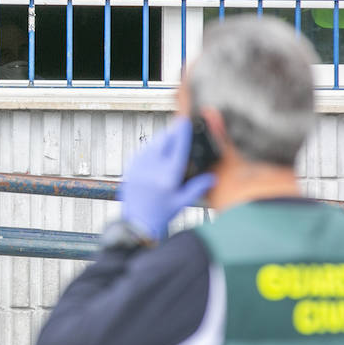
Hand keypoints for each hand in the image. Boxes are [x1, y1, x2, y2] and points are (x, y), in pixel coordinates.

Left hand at [117, 117, 216, 240]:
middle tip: (180, 127)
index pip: (178, 147)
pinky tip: (158, 151)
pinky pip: (143, 149)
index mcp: (168, 176)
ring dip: (163, 138)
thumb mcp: (182, 202)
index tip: (186, 121)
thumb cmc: (159, 215)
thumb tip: (213, 177)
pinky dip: (152, 147)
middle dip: (173, 132)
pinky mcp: (130, 166)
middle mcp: (152, 168)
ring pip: (153, 142)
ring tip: (171, 140)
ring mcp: (139, 166)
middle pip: (164, 140)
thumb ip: (198, 187)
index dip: (182, 132)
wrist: (136, 223)